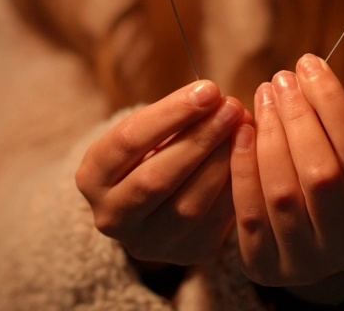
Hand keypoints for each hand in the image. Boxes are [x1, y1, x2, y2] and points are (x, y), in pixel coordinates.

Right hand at [76, 79, 246, 265]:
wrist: (154, 201)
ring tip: (245, 129)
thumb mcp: (149, 130)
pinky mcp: (185, 253)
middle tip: (232, 107)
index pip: (128, 141)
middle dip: (199, 139)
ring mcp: (147, 243)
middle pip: (155, 178)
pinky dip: (235, 187)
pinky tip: (250, 158)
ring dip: (222, 163)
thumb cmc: (152, 150)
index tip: (209, 89)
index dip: (171, 113)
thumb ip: (175, 115)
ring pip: (189, 206)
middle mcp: (111, 217)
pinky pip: (215, 223)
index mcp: (92, 177)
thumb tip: (217, 99)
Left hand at [231, 54, 343, 302]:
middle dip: (297, 117)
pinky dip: (243, 167)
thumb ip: (333, 130)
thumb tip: (305, 71)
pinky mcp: (264, 266)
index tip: (308, 63)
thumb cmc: (333, 194)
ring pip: (283, 192)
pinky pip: (250, 212)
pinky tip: (241, 132)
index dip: (332, 101)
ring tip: (262, 97)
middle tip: (279, 79)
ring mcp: (305, 261)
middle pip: (321, 172)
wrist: (314, 256)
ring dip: (269, 136)